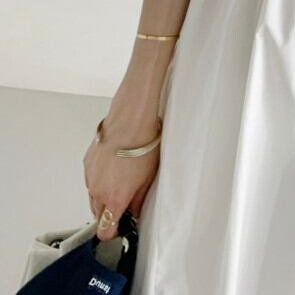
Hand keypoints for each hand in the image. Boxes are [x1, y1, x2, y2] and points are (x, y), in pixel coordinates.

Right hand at [82, 115, 160, 239]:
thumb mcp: (147, 178)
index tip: (119, 228)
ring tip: (120, 180)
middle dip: (109, 213)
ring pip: (93, 197)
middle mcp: (98, 192)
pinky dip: (99, 179)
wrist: (129, 122)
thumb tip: (134, 212)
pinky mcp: (87, 164)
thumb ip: (138, 201)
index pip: (105, 231)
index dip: (112, 232)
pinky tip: (112, 168)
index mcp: (114, 200)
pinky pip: (91, 180)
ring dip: (103, 196)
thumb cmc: (142, 146)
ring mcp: (90, 178)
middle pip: (98, 215)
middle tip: (123, 201)